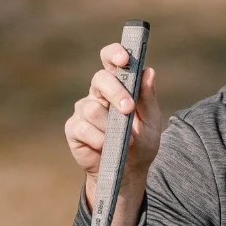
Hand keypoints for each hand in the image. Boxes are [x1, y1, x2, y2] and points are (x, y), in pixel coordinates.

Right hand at [65, 44, 162, 225]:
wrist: (129, 172)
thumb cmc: (140, 142)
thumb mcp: (151, 121)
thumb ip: (148, 98)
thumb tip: (149, 72)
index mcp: (117, 85)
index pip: (110, 61)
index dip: (114, 54)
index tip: (123, 58)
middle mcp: (98, 94)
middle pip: (100, 79)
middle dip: (115, 92)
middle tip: (128, 109)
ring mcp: (84, 111)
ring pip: (92, 108)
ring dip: (110, 125)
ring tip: (123, 139)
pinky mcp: (74, 129)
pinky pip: (84, 128)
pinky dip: (98, 139)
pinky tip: (105, 147)